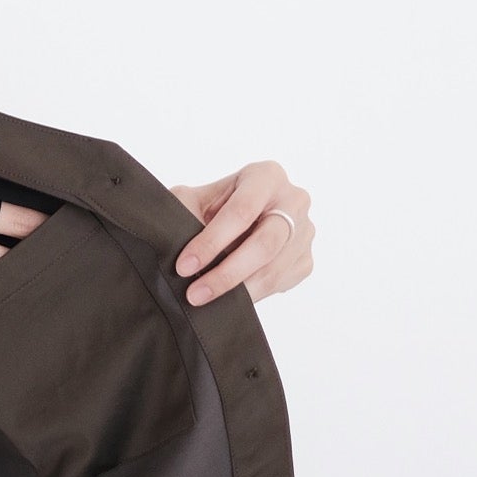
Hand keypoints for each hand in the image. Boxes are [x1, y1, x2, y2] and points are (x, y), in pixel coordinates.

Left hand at [167, 160, 314, 305]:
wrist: (235, 220)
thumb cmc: (212, 206)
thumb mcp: (193, 199)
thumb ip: (184, 213)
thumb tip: (171, 243)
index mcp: (267, 176)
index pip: (241, 212)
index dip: (211, 242)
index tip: (184, 266)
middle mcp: (293, 200)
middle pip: (264, 245)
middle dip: (226, 274)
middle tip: (195, 293)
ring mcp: (305, 231)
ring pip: (273, 270)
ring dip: (238, 291)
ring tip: (207, 300)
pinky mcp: (305, 259)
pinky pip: (280, 283)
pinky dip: (252, 294)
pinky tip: (230, 296)